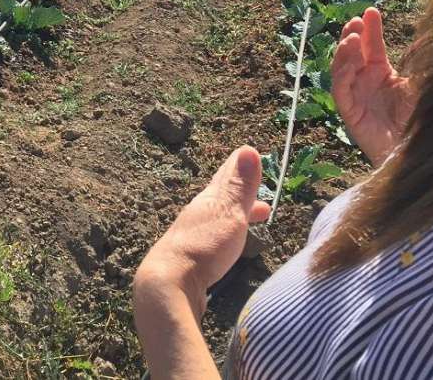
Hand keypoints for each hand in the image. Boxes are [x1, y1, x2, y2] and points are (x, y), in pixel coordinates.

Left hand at [133, 146, 269, 323]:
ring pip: (219, 218)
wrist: (170, 284)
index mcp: (208, 202)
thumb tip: (248, 149)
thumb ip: (239, 186)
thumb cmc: (204, 246)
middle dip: (242, 193)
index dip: (239, 167)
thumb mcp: (228, 213)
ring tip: (256, 217)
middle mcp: (198, 215)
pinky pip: (216, 238)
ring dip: (238, 214)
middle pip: (222, 198)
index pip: (225, 177)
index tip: (249, 155)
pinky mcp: (192, 259)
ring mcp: (193, 237)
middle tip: (261, 194)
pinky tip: (230, 244)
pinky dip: (230, 234)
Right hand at [331, 7, 413, 167]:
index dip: (370, 29)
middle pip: (352, 53)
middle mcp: (365, 82)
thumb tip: (426, 39)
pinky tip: (351, 61)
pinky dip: (342, 74)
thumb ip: (420, 65)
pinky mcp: (351, 113)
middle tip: (356, 21)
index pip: (371, 46)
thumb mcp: (422, 86)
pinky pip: (340, 90)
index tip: (371, 10)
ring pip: (341, 69)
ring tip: (351, 38)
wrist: (419, 151)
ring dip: (344, 52)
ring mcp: (356, 97)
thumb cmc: (422, 120)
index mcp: (381, 74)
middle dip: (351, 35)